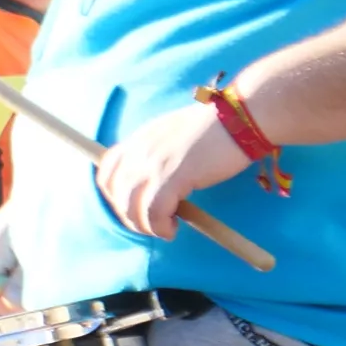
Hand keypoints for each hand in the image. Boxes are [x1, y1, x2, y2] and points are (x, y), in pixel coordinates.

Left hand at [95, 101, 247, 238]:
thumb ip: (158, 153)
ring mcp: (153, 164)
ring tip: (163, 229)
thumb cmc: (216, 127)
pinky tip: (172, 229)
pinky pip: (154, 213)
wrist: (240, 117)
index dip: (114, 194)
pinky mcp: (172, 177)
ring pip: (131, 208)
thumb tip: (155, 182)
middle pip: (116, 194)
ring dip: (144, 226)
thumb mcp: (174, 135)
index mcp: (139, 139)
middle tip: (150, 225)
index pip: (106, 171)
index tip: (131, 206)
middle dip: (129, 216)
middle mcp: (140, 151)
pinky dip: (160, 227)